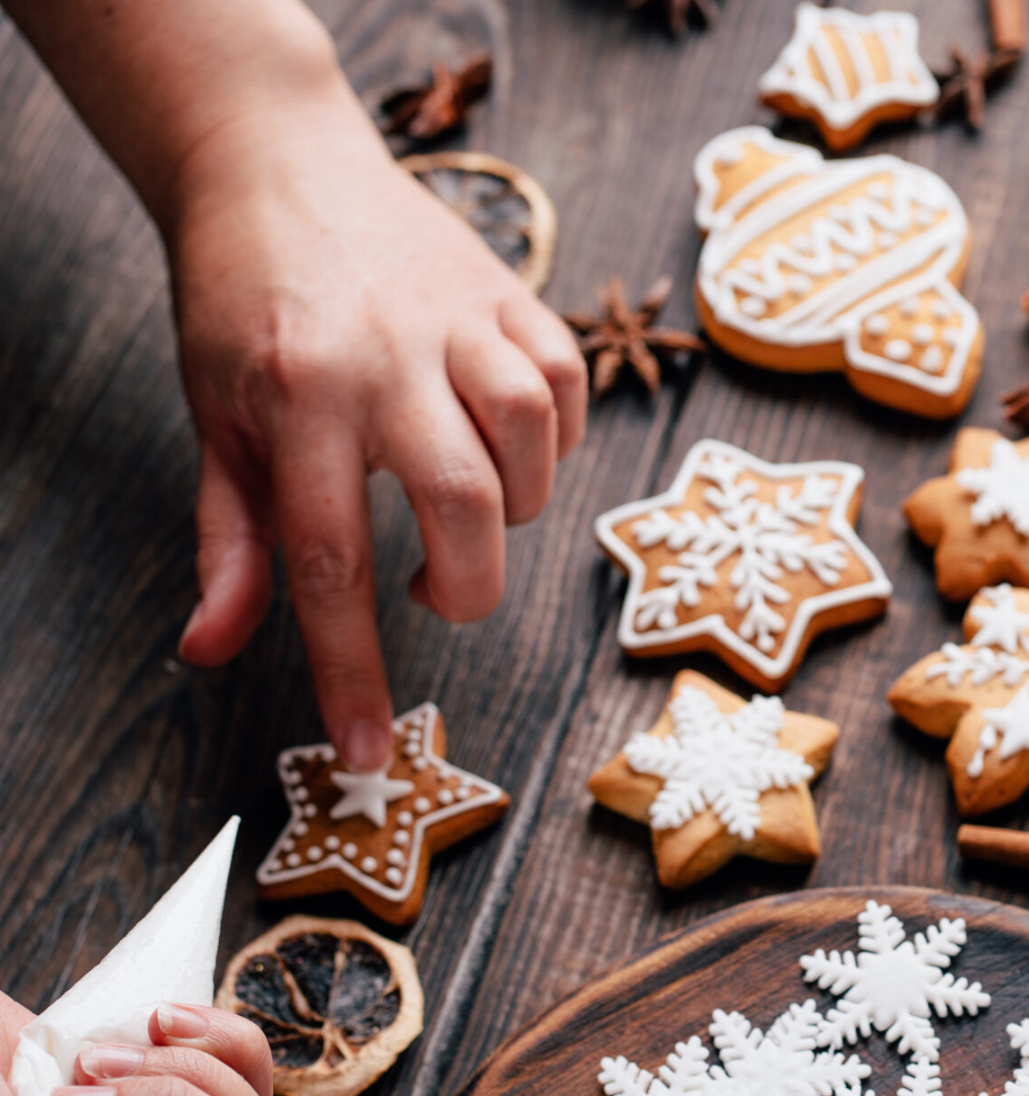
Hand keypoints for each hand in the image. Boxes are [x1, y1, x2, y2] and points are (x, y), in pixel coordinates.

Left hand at [165, 90, 586, 767]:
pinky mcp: (512, 292)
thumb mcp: (215, 424)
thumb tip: (214, 650)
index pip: (329, 562)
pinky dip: (555, 436)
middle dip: (467, 586)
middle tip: (435, 591)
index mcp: (296, 401)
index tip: (367, 751)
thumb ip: (230, 541)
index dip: (351, 668)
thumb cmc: (241, 307)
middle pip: (466, 507)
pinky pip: (566, 386)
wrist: (276, 163)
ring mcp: (458, 319)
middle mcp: (385, 359)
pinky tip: (510, 441)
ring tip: (472, 506)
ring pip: (531, 442)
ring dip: (515, 505)